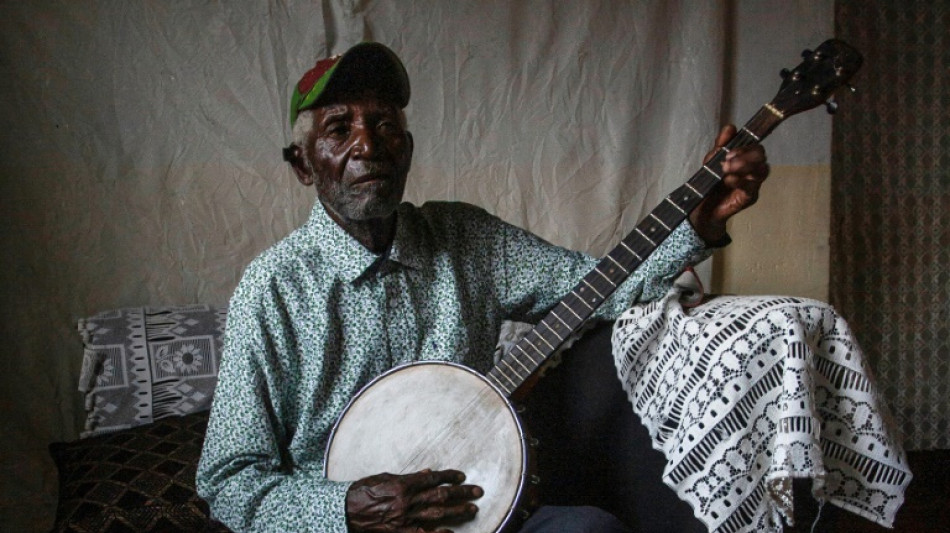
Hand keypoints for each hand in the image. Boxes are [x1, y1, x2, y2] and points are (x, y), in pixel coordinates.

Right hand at [345, 469, 482, 531]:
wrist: (344, 511)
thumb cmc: (362, 492)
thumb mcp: (384, 477)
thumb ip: (408, 477)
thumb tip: (428, 473)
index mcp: (403, 484)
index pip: (433, 478)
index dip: (449, 476)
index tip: (462, 476)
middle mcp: (407, 501)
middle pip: (441, 495)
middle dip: (462, 493)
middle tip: (479, 491)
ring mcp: (405, 519)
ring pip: (438, 514)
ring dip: (457, 511)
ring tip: (473, 509)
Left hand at [688, 124, 769, 243]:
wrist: (701, 207)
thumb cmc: (710, 182)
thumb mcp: (711, 160)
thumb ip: (720, 145)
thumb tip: (731, 127)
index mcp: (745, 159)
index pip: (755, 147)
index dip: (746, 146)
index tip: (730, 151)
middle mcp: (753, 169)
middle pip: (761, 156)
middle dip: (745, 156)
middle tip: (727, 162)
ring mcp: (753, 184)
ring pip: (761, 170)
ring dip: (744, 167)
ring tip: (726, 170)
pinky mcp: (749, 197)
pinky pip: (751, 187)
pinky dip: (740, 181)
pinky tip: (728, 180)